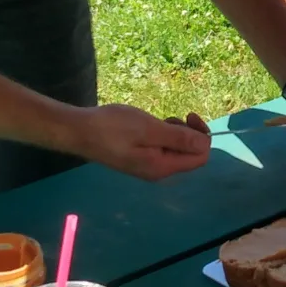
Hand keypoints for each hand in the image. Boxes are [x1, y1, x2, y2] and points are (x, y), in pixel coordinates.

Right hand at [78, 104, 211, 180]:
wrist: (79, 131)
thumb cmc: (113, 127)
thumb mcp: (149, 129)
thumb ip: (179, 138)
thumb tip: (206, 144)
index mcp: (163, 167)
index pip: (201, 157)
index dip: (202, 136)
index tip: (188, 115)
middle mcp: (158, 171)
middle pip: (190, 154)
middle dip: (188, 133)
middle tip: (170, 117)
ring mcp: (148, 166)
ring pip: (176, 149)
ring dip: (174, 131)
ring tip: (156, 120)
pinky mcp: (139, 158)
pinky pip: (161, 147)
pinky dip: (161, 134)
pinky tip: (147, 124)